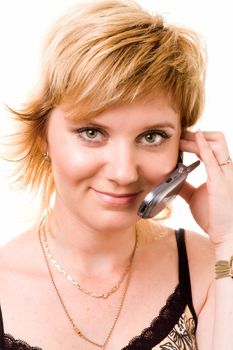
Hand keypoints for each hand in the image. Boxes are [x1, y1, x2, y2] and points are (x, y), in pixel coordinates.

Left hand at [179, 130, 232, 248]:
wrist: (225, 234)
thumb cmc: (213, 217)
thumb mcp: (194, 197)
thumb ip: (186, 187)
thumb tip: (173, 180)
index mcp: (220, 172)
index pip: (212, 146)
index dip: (196, 139)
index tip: (180, 140)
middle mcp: (226, 169)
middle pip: (217, 139)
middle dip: (196, 135)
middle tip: (178, 138)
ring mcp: (225, 174)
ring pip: (217, 143)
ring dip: (197, 139)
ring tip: (181, 142)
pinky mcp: (220, 182)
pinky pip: (212, 159)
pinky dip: (203, 146)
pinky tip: (196, 137)